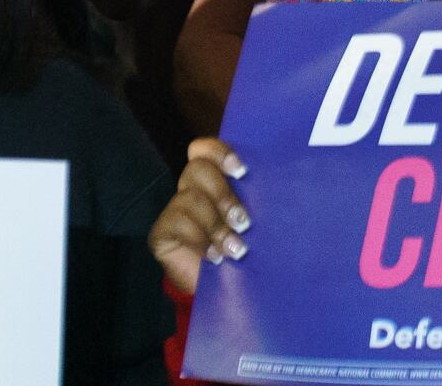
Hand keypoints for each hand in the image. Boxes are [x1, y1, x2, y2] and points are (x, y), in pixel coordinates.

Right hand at [150, 137, 251, 295]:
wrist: (221, 292)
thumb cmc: (242, 250)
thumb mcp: (252, 223)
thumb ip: (256, 202)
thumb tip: (280, 186)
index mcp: (215, 179)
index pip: (205, 149)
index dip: (219, 152)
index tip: (242, 171)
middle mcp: (192, 187)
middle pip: (198, 168)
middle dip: (223, 194)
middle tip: (244, 222)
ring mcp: (174, 208)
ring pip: (190, 198)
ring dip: (216, 225)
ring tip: (235, 248)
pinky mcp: (161, 232)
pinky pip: (177, 222)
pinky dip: (200, 240)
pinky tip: (215, 257)